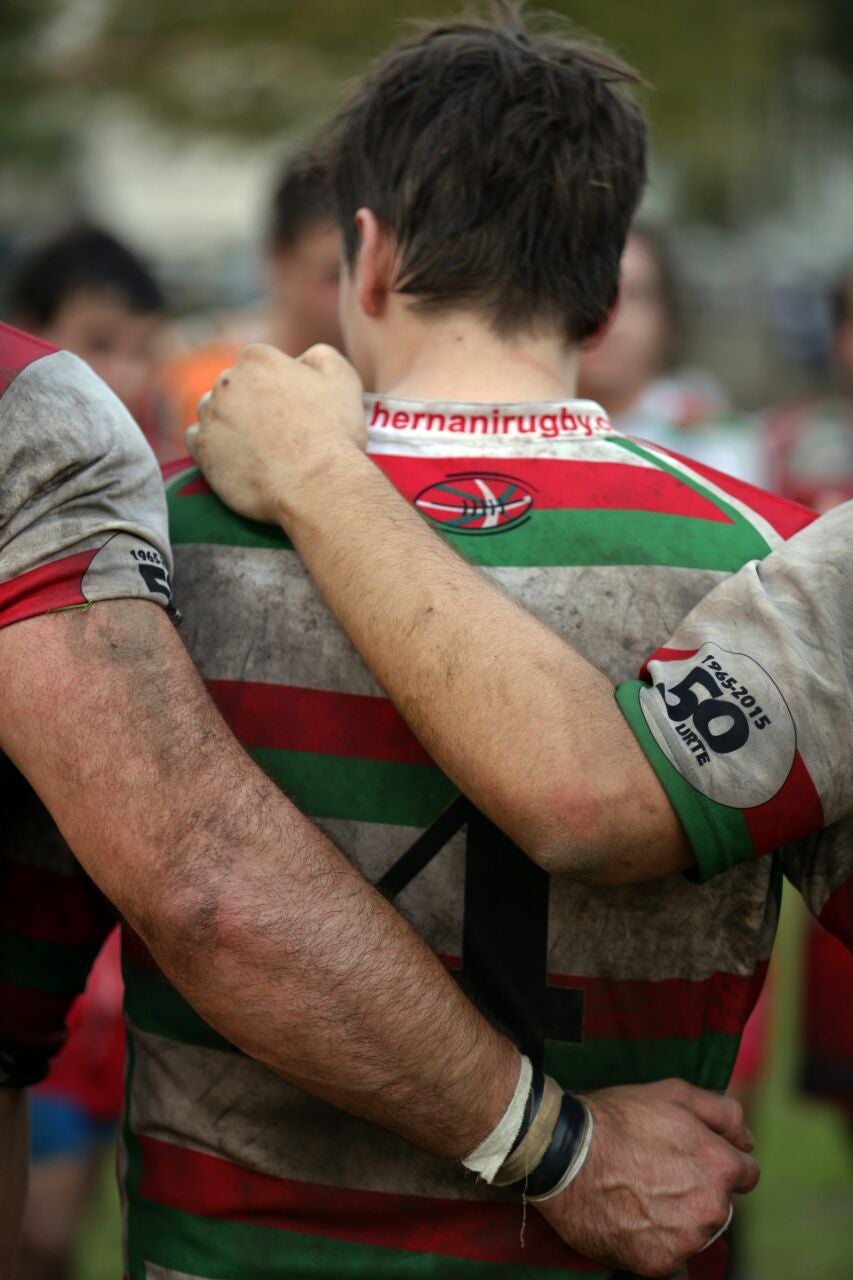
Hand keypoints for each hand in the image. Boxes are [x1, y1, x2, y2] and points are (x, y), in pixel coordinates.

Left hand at [186, 343, 364, 524]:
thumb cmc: (334, 434)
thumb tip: (301, 358)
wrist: (316, 486)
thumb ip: (320, 356)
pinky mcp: (202, 448)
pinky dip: (212, 444)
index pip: (260, 365)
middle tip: (278, 431)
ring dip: (228, 421)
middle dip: (251, 402)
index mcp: (258, 358)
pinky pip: (196, 439)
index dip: (279, 387)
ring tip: (257, 446)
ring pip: (212, 410)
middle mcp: (227, 380)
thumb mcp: (343, 380)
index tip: (293, 410)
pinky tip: (236, 456)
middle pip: (234, 386)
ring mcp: (211, 414)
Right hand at [535, 1078, 758, 1276]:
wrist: (564, 1153)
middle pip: (720, 1205)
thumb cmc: (618, 1118)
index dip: (716, 1160)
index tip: (688, 1156)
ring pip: (695, 1233)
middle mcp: (712, 1209)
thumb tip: (748, 1141)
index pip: (745, 1174)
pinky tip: (631, 1218)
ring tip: (639, 1194)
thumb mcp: (674, 1093)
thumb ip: (724, 1113)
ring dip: (678, 1219)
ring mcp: (686, 1241)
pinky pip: (670, 1257)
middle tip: (657, 1172)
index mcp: (721, 1166)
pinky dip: (655, 1242)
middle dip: (698, 1191)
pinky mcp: (658, 1265)